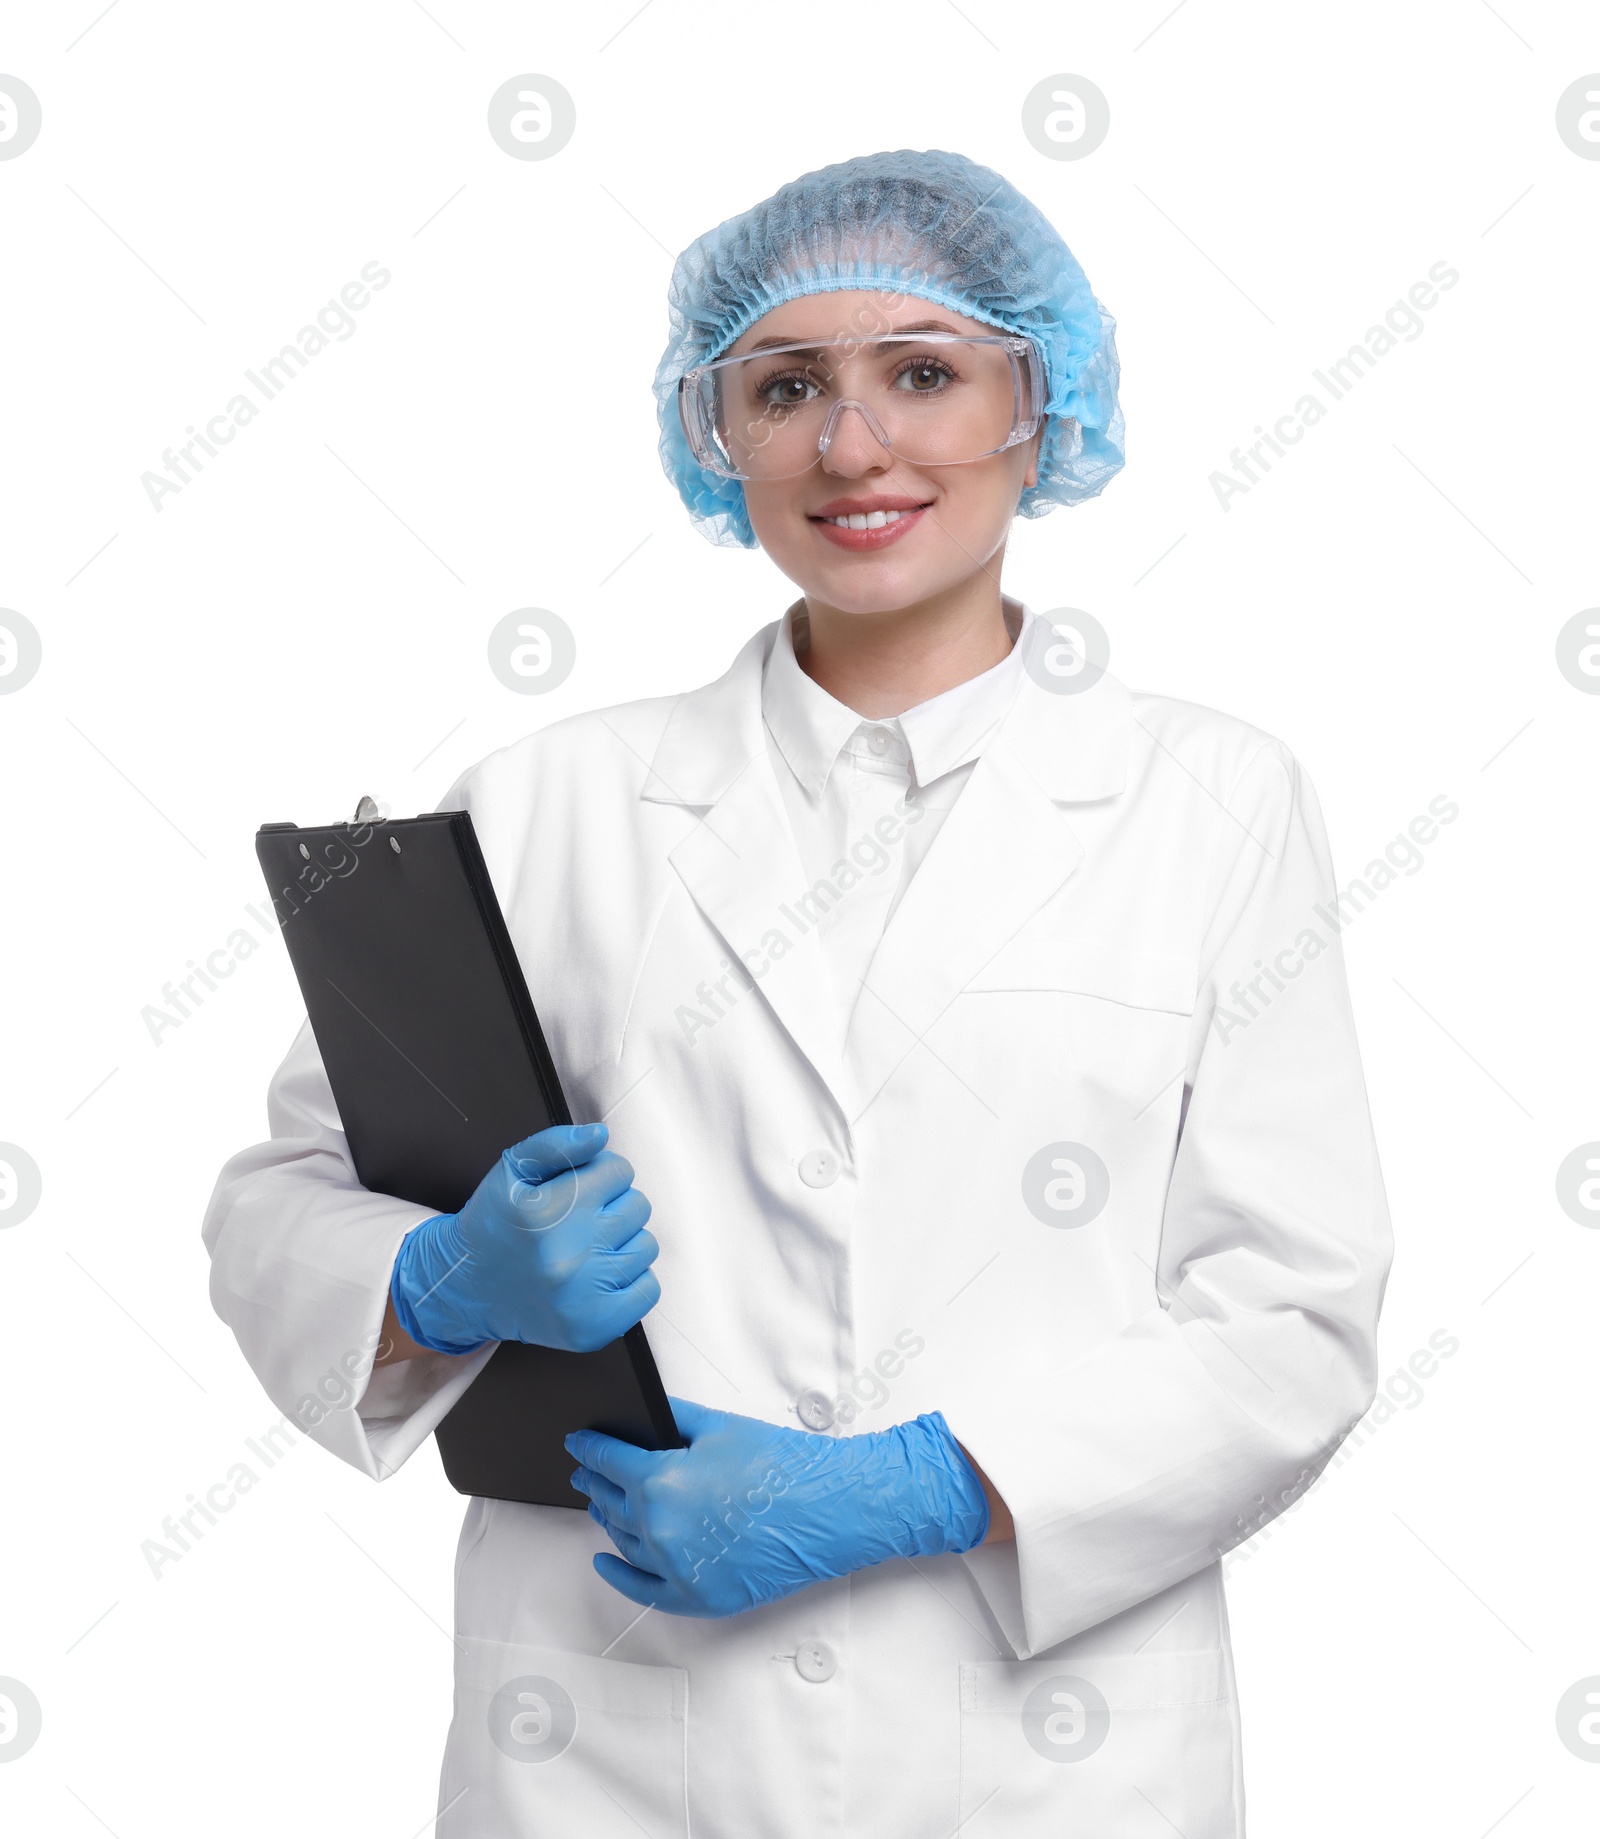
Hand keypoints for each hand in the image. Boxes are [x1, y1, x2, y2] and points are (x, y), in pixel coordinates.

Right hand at [389, 1122, 658, 1354]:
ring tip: (588, 1248)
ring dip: (623, 1242)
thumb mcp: (512, 1171)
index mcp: (547, 1211)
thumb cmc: (495, 1226)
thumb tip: (599, 1136)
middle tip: (581, 1221)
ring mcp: (582, 1296)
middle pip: (637, 1206)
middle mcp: (566, 1255)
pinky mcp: (593, 1327)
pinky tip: (599, 1276)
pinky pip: (647, 1290)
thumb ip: (556, 1144)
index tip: (580, 1189)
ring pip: (646, 1245)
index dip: (600, 1175)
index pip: (618, 1171)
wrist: (469, 1288)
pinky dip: (631, 1280)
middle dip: (613, 1206)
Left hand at [566, 1397, 988, 1617]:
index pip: (608, 1461)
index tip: (577, 1442)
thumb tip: (643, 1416)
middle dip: (594, 1481)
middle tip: (585, 1469)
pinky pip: (644, 1591)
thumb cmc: (785, 1465)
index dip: (588, 1447)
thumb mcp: (721, 1426)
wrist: (832, 1508)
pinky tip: (605, 1561)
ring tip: (601, 1501)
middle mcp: (662, 1530)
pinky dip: (620, 1576)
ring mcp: (679, 1569)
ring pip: (625, 1542)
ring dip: (608, 1519)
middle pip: (610, 1503)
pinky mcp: (700, 1596)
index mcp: (662, 1483)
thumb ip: (672, 1419)